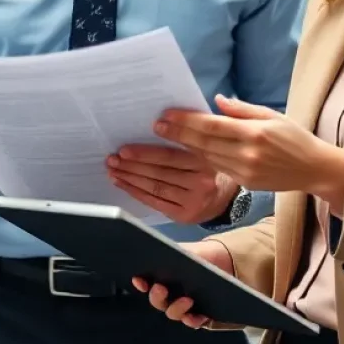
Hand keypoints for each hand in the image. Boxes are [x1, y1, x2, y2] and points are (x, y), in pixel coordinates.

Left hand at [106, 145, 235, 223]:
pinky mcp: (185, 215)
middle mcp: (201, 183)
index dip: (145, 153)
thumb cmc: (212, 167)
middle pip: (160, 172)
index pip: (170, 157)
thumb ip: (188, 140)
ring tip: (113, 169)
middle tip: (112, 158)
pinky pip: (156, 202)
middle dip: (132, 165)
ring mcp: (193, 201)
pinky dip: (137, 193)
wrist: (230, 197)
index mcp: (206, 162)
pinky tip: (123, 183)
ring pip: (156, 187)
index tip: (125, 149)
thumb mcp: (208, 149)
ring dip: (131, 178)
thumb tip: (156, 127)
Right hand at [132, 240, 234, 327]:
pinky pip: (193, 322)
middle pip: (157, 301)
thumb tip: (158, 254)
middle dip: (157, 296)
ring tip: (188, 300)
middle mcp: (169, 295)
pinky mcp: (198, 315)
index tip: (139, 279)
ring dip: (176, 309)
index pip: (145, 283)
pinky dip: (194, 320)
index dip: (140, 283)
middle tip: (161, 288)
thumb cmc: (199, 256)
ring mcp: (182, 307)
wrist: (223, 262)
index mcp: (161, 278)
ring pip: (173, 313)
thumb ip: (174, 252)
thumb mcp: (186, 251)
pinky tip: (199, 316)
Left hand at [154, 96, 343, 213]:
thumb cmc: (295, 137)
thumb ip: (242, 109)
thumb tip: (216, 100)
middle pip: (204, 143)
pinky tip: (185, 152)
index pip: (212, 126)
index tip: (166, 115)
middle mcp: (248, 153)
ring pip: (206, 158)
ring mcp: (246, 171)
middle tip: (156, 126)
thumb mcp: (273, 115)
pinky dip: (199, 160)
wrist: (315, 169)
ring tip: (164, 138)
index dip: (187, 121)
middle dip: (177, 134)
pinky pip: (216, 169)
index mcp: (255, 132)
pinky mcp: (246, 183)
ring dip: (183, 148)